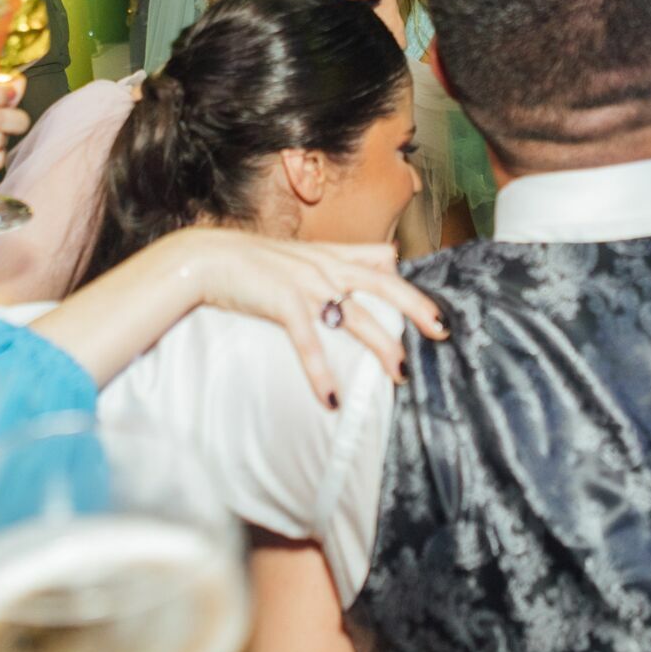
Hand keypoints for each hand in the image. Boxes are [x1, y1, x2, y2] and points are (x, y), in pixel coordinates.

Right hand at [148, 226, 448, 405]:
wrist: (208, 258)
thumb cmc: (254, 261)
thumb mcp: (304, 253)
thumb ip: (344, 257)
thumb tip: (388, 257)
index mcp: (330, 257)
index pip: (382, 264)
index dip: (410, 286)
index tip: (436, 312)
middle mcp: (325, 268)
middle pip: (383, 286)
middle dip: (416, 309)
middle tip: (442, 332)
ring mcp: (305, 284)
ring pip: (355, 317)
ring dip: (380, 345)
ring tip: (400, 373)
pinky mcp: (283, 302)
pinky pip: (309, 342)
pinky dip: (320, 372)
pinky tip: (331, 398)